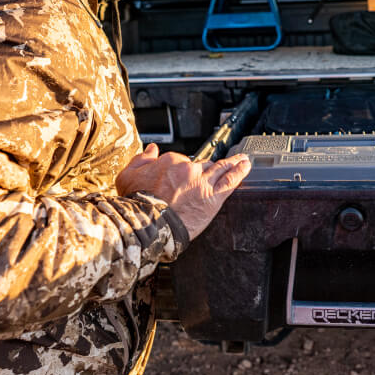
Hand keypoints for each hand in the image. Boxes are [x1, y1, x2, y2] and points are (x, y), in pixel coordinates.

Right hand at [116, 144, 251, 240]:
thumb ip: (141, 159)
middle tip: (208, 176)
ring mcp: (202, 182)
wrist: (148, 225)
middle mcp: (188, 168)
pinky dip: (239, 172)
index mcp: (170, 162)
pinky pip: (230, 181)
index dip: (180, 169)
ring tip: (241, 159)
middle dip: (204, 171)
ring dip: (231, 163)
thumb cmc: (136, 203)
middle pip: (201, 165)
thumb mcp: (128, 175)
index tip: (180, 176)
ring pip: (219, 169)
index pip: (180, 161)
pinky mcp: (213, 197)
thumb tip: (152, 149)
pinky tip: (246, 166)